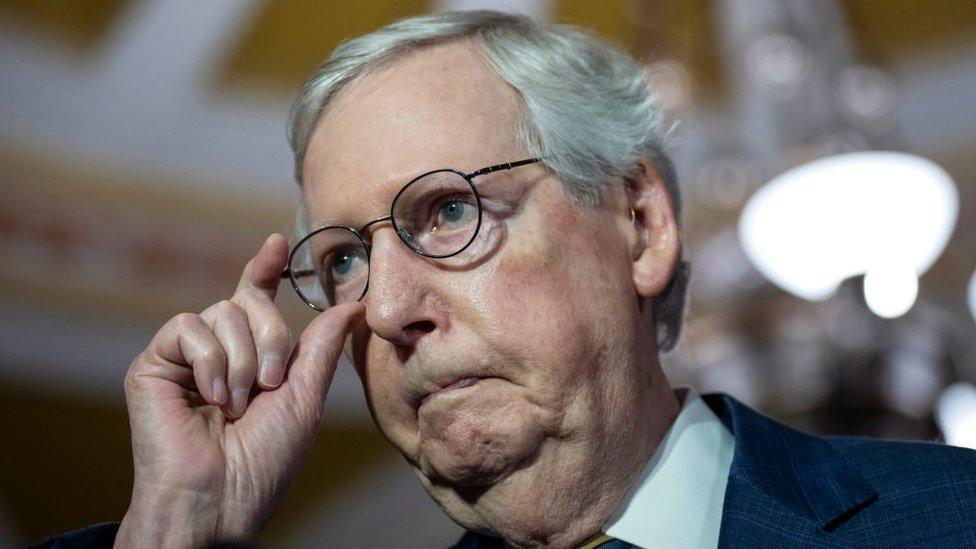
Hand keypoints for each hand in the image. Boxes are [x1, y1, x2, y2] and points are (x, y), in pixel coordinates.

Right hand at [115, 234, 363, 547]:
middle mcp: (217, 352)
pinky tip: (212, 398)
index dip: (265, 270)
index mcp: (251, 359)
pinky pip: (187, 327)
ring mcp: (184, 358)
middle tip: (269, 384)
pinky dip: (210, 361)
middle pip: (247, 302)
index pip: (256, 301)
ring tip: (237, 404)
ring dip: (241, 360)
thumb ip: (321, 348)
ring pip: (221, 312)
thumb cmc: (263, 461)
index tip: (277, 242)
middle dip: (269, 339)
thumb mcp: (305, 398)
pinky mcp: (153, 365)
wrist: (219, 498)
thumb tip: (352, 304)